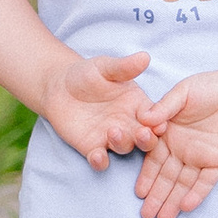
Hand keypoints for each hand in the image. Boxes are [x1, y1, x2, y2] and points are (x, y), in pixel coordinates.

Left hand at [36, 49, 156, 170]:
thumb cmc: (87, 74)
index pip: (155, 117)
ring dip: (122, 143)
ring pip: (124, 148)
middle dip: (146, 138)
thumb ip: (124, 67)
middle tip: (143, 133)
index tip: (159, 122)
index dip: (159, 121)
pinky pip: (100, 160)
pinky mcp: (92, 148)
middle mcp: (129, 125)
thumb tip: (144, 57)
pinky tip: (97, 156)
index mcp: (138, 106)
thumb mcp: (104, 68)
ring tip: (113, 131)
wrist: (58, 87)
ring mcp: (111, 139)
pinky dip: (100, 161)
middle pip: (145, 138)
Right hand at [134, 70, 217, 217]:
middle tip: (146, 215)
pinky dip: (197, 194)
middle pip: (167, 177)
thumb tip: (145, 119)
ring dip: (174, 201)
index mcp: (168, 135)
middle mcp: (182, 150)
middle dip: (157, 196)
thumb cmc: (208, 87)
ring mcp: (200, 158)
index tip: (139, 192)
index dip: (147, 176)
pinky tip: (187, 207)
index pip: (154, 160)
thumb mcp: (182, 92)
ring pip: (184, 184)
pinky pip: (207, 181)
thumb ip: (164, 106)